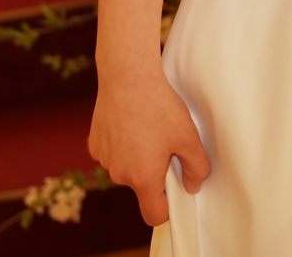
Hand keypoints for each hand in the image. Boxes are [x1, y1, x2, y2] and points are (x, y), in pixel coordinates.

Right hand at [87, 60, 210, 227]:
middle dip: (155, 173)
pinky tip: (131, 123)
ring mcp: (104, 159)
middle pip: (141, 187)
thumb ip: (197, 168)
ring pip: (126, 169)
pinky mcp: (94, 144)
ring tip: (148, 129)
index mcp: (143, 178)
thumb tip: (192, 185)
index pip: (154, 214)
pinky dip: (122, 145)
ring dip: (137, 158)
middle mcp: (119, 174)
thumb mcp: (188, 137)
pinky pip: (113, 154)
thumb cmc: (159, 106)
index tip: (176, 190)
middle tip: (166, 144)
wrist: (127, 76)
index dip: (168, 208)